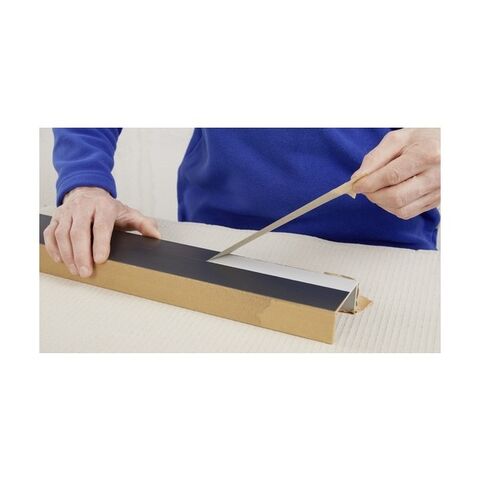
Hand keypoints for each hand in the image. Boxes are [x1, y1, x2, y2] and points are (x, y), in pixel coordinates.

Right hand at [43, 187, 160, 277]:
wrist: (87, 191)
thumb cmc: (107, 207)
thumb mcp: (128, 213)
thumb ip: (143, 224)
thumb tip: (156, 235)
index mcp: (103, 206)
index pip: (101, 225)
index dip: (100, 243)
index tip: (101, 259)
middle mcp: (83, 208)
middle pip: (79, 231)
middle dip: (82, 254)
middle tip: (86, 272)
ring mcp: (67, 212)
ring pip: (63, 234)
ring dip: (68, 255)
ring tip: (76, 270)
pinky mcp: (56, 218)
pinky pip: (50, 234)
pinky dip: (53, 248)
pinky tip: (61, 260)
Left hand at [351, 128, 439, 219]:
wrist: (450, 145)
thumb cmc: (422, 139)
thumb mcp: (397, 139)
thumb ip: (375, 158)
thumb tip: (358, 178)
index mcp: (426, 154)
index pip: (391, 176)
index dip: (369, 184)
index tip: (355, 185)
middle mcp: (436, 176)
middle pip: (395, 197)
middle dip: (373, 195)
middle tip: (365, 188)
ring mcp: (438, 191)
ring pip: (400, 209)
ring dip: (381, 203)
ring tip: (378, 189)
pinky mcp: (436, 202)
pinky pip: (408, 213)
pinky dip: (392, 207)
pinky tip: (390, 195)